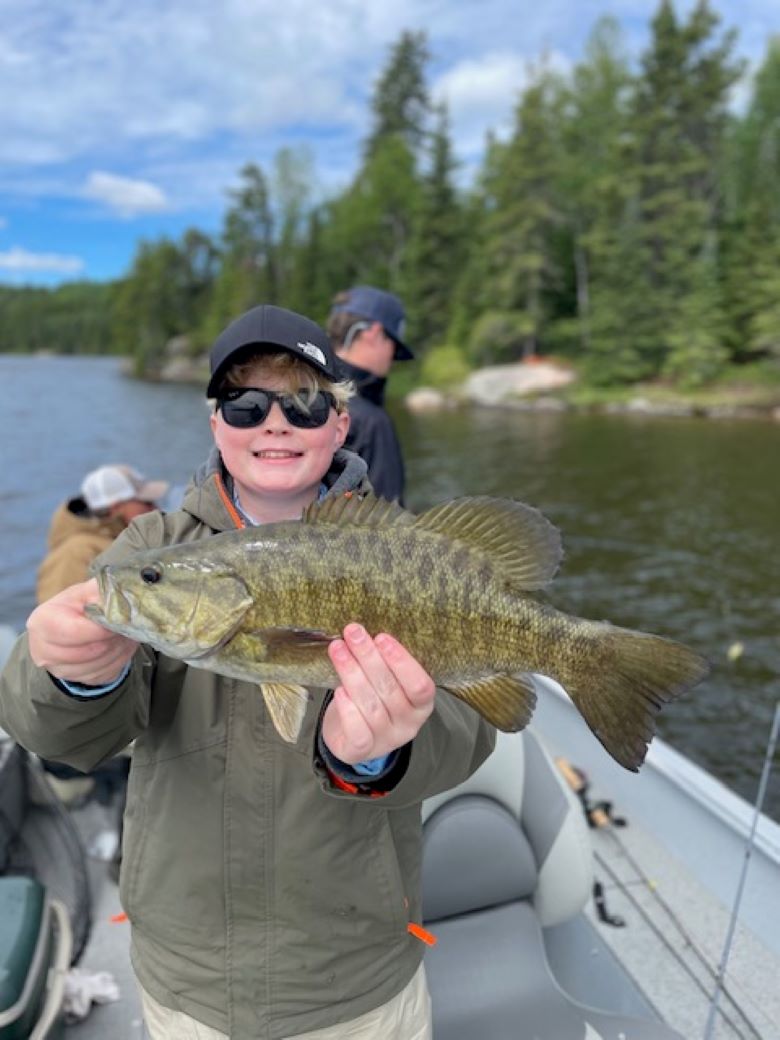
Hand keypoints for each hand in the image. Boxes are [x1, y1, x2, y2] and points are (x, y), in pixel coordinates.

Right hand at [27, 579, 138, 685]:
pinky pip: (104, 674)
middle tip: (124, 627)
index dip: (101, 629)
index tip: (118, 621)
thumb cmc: (76, 606)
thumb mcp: (85, 592)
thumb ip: (99, 590)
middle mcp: (43, 650)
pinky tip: (119, 645)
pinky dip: (117, 660)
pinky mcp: (76, 679)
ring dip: (118, 650)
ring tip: (123, 634)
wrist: (68, 626)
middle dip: (112, 639)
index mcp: (42, 622)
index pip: (74, 632)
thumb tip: (121, 591)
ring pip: (98, 666)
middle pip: (88, 652)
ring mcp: (58, 669)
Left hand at [321, 623, 435, 764]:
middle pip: (390, 690)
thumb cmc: (372, 699)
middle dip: (369, 657)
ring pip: (371, 706)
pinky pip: (357, 731)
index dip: (402, 661)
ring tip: (338, 649)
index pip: (421, 685)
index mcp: (422, 705)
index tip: (381, 637)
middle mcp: (408, 725)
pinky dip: (348, 709)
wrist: (352, 737)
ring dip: (352, 674)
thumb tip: (367, 629)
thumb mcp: (387, 682)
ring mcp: (386, 740)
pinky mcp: (361, 751)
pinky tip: (339, 690)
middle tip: (352, 632)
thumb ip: (385, 662)